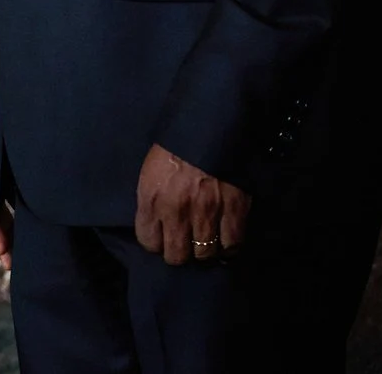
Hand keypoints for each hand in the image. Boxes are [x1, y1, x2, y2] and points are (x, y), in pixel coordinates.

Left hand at [134, 144, 247, 265]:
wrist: (210, 126)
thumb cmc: (175, 145)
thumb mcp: (150, 170)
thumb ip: (151, 199)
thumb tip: (155, 222)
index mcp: (152, 198)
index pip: (148, 241)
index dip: (154, 243)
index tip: (161, 238)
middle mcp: (177, 211)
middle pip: (176, 255)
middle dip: (178, 253)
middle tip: (183, 245)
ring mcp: (207, 213)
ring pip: (204, 254)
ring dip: (204, 251)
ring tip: (204, 244)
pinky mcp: (234, 211)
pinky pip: (232, 244)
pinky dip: (229, 247)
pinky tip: (225, 242)